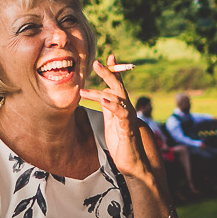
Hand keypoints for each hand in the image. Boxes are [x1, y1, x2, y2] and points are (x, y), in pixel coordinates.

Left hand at [79, 56, 146, 178]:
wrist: (132, 161)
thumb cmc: (121, 141)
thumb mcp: (111, 121)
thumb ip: (108, 107)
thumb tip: (102, 94)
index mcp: (121, 105)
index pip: (117, 84)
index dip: (113, 71)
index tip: (109, 56)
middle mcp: (127, 108)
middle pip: (118, 86)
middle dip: (108, 73)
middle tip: (95, 63)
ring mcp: (128, 117)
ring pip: (118, 98)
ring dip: (100, 93)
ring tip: (84, 91)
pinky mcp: (127, 128)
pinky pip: (121, 114)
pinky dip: (113, 106)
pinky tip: (104, 101)